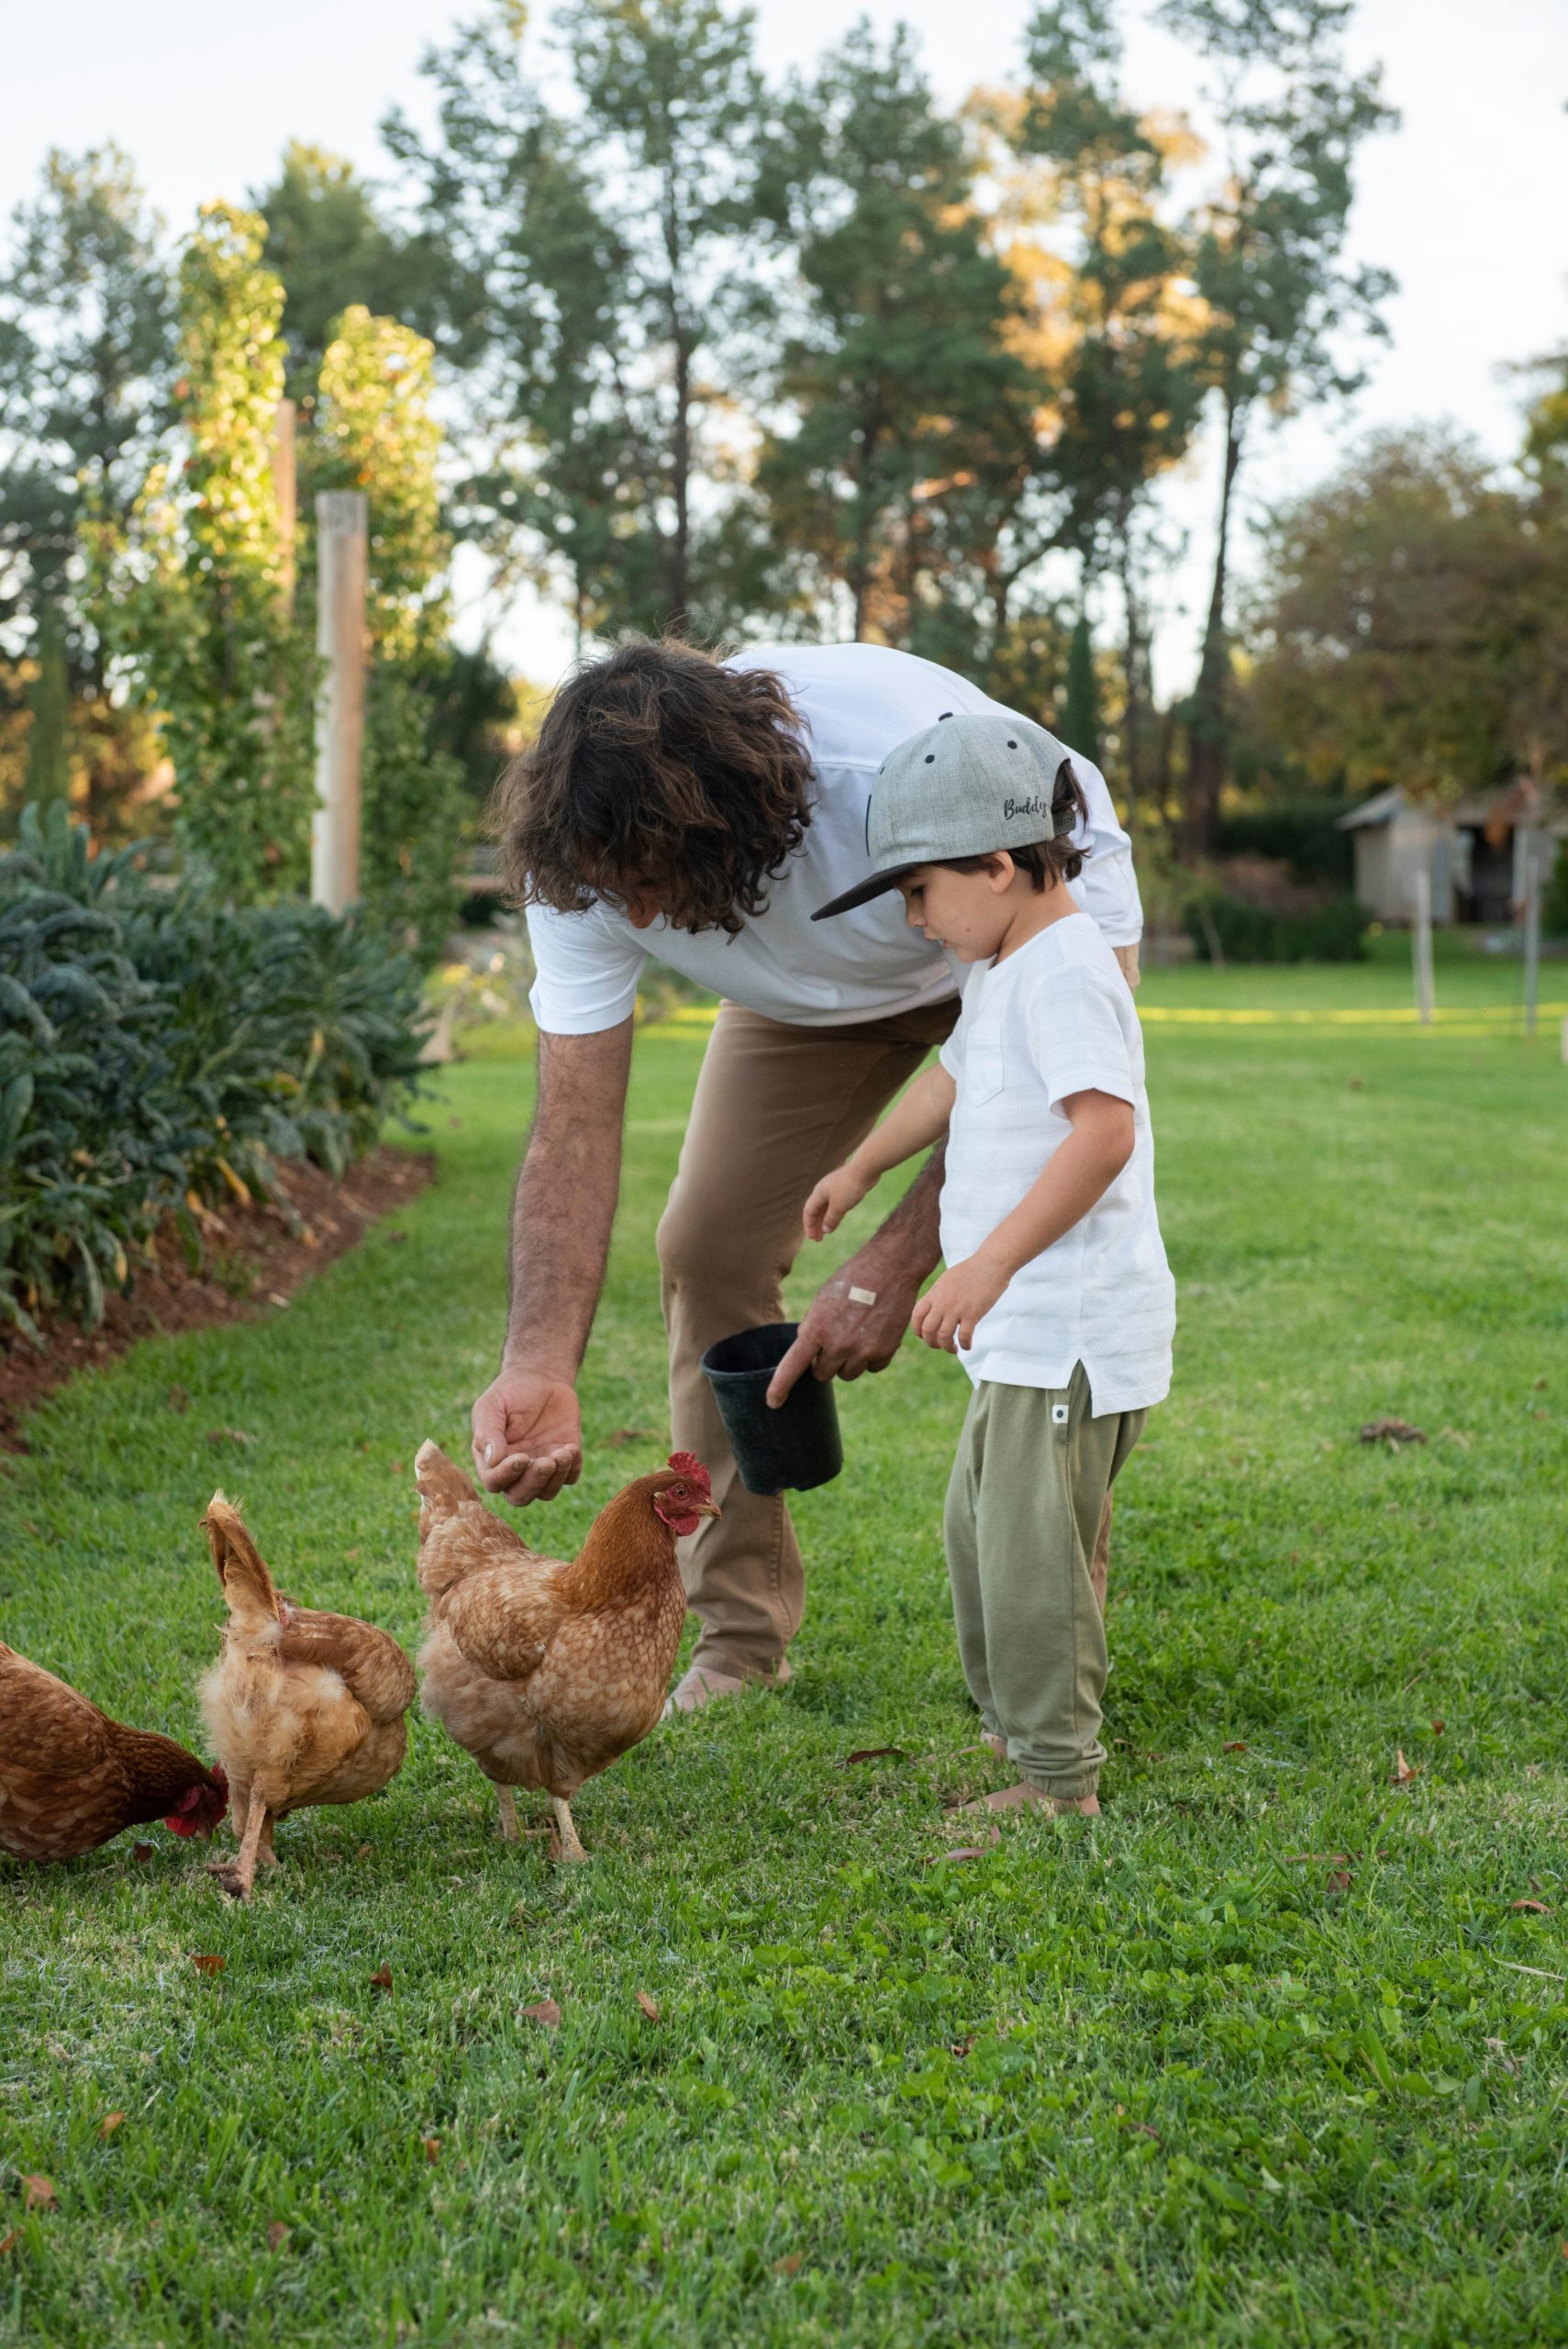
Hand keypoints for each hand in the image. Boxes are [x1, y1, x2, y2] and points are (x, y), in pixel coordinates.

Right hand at [471, 1366, 582, 1505]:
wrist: (541, 1379)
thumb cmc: (510, 1392)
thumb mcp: (492, 1406)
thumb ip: (488, 1432)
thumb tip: (492, 1460)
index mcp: (492, 1460)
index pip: (494, 1482)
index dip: (507, 1475)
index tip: (521, 1456)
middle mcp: (516, 1470)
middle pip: (520, 1497)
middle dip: (534, 1483)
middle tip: (546, 1462)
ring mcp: (541, 1467)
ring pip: (547, 1492)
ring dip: (556, 1477)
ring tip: (564, 1451)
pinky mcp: (564, 1461)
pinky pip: (570, 1477)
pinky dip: (572, 1468)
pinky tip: (571, 1447)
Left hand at [766, 1242, 924, 1406]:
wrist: (890, 1269)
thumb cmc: (852, 1280)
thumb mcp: (822, 1300)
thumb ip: (813, 1329)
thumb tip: (809, 1356)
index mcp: (816, 1329)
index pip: (793, 1366)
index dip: (780, 1386)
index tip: (773, 1403)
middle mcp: (838, 1345)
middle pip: (822, 1374)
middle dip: (824, 1362)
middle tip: (835, 1339)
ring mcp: (862, 1351)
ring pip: (846, 1374)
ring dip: (847, 1361)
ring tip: (857, 1332)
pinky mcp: (884, 1353)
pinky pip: (871, 1369)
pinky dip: (871, 1357)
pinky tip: (875, 1333)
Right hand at [803, 1162, 871, 1240]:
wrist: (865, 1169)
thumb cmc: (850, 1187)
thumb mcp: (839, 1207)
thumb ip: (831, 1219)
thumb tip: (826, 1230)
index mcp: (818, 1193)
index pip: (808, 1212)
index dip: (809, 1226)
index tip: (813, 1238)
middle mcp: (823, 1191)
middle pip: (815, 1210)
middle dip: (816, 1225)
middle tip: (818, 1239)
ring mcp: (833, 1189)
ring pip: (825, 1207)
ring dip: (824, 1220)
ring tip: (826, 1232)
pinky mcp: (843, 1188)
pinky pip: (835, 1204)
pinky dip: (833, 1214)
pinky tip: (837, 1220)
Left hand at [910, 1252, 1009, 1354]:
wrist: (990, 1264)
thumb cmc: (971, 1271)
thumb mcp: (947, 1280)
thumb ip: (939, 1295)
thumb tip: (936, 1308)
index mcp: (935, 1293)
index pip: (917, 1316)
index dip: (918, 1330)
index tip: (925, 1336)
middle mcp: (942, 1302)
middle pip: (927, 1330)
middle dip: (931, 1343)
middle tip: (940, 1345)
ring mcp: (956, 1308)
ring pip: (943, 1336)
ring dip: (947, 1347)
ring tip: (954, 1349)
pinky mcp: (972, 1313)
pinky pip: (964, 1336)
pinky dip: (965, 1344)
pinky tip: (968, 1345)